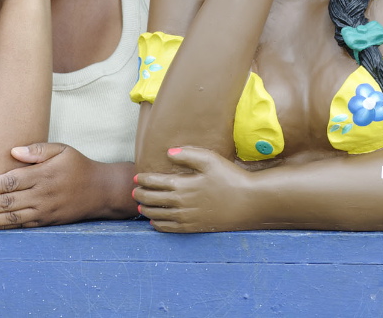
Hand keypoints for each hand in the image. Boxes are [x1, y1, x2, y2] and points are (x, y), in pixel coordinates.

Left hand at [0, 143, 119, 228]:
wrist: (101, 191)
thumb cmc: (78, 166)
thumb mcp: (62, 150)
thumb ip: (38, 149)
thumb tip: (13, 151)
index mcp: (43, 175)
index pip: (9, 182)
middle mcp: (42, 195)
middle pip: (6, 202)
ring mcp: (44, 211)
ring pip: (11, 217)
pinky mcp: (46, 221)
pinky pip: (21, 226)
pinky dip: (3, 227)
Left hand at [133, 146, 255, 232]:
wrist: (248, 202)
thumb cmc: (230, 177)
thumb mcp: (210, 160)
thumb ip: (188, 154)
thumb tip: (168, 153)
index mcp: (183, 185)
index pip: (155, 182)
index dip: (143, 179)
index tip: (137, 177)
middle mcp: (180, 203)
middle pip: (153, 199)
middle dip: (140, 194)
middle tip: (134, 191)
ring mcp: (186, 218)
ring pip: (158, 215)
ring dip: (146, 209)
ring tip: (140, 205)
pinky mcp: (193, 228)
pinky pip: (169, 229)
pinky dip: (158, 224)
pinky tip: (155, 221)